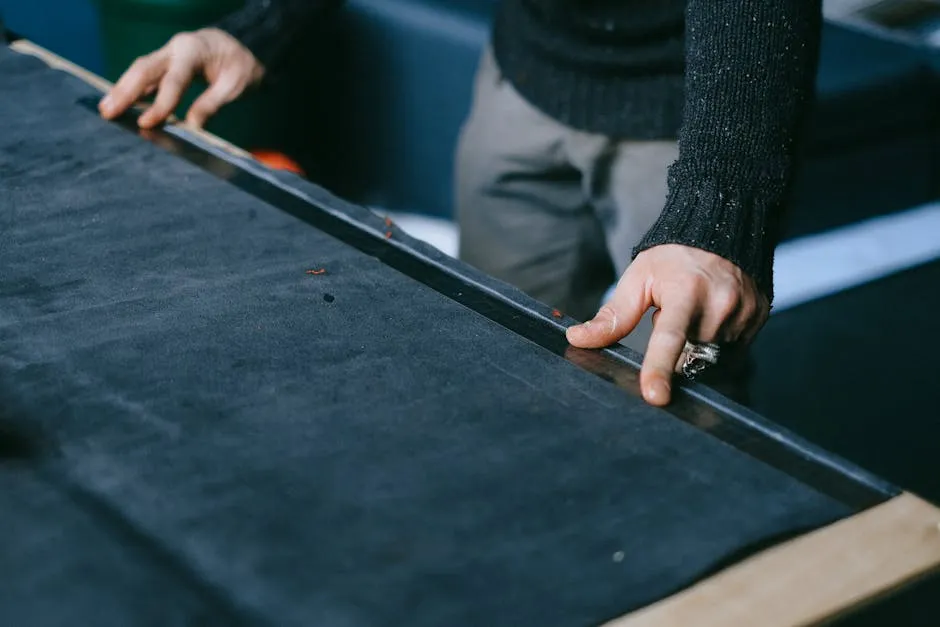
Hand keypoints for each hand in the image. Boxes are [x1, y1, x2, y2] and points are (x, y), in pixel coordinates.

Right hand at [98, 28, 263, 128]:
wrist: (239, 49)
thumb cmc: (240, 67)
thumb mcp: (235, 87)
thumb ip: (212, 103)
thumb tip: (192, 126)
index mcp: (193, 50)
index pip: (174, 80)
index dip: (160, 103)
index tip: (146, 123)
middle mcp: (175, 48)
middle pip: (145, 68)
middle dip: (126, 91)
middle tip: (108, 112)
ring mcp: (168, 54)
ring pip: (140, 71)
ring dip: (122, 90)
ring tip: (105, 110)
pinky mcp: (165, 64)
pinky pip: (146, 77)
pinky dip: (133, 90)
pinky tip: (121, 105)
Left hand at [566, 244, 769, 405]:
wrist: (723, 228)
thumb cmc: (675, 256)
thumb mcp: (639, 278)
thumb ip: (613, 315)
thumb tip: (578, 339)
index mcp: (685, 292)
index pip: (669, 339)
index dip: (659, 370)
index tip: (655, 396)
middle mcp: (720, 304)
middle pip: (689, 356)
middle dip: (676, 349)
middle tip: (674, 315)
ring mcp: (744, 313)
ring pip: (712, 356)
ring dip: (697, 345)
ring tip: (696, 311)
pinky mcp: (759, 318)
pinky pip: (734, 350)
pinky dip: (718, 341)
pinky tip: (714, 315)